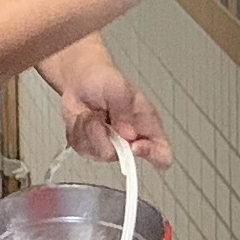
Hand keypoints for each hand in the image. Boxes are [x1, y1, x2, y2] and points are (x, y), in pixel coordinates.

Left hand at [38, 40, 168, 167]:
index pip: (162, 154)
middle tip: (104, 119)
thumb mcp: (119, 89)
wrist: (79, 79)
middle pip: (124, 160)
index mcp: (147, 127)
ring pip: (99, 154)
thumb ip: (125, 110)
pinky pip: (82, 148)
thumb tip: (128, 133)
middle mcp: (130, 141)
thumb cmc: (105, 80)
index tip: (134, 145)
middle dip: (108, 139)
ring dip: (90, 130)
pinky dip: (78, 131)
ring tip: (92, 113)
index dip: (151, 155)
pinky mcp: (91, 147)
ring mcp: (111, 146)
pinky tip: (83, 118)